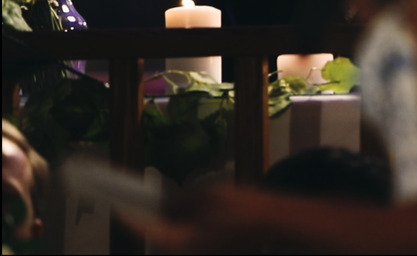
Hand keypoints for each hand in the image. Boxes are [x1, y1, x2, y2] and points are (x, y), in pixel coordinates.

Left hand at [121, 181, 274, 254]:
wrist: (273, 220)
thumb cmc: (241, 206)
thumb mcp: (205, 194)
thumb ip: (179, 201)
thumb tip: (165, 207)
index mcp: (182, 242)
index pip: (147, 229)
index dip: (129, 216)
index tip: (116, 205)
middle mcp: (186, 253)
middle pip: (160, 235)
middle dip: (148, 219)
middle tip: (133, 201)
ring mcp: (199, 253)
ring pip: (174, 237)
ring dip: (167, 222)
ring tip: (158, 203)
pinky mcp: (210, 250)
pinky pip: (188, 238)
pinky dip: (182, 226)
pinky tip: (183, 211)